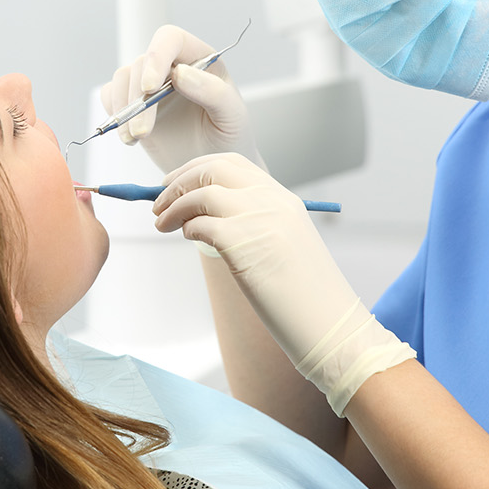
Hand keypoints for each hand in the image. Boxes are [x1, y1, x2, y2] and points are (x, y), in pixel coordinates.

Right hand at [101, 25, 259, 171]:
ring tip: (137, 137)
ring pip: (123, 78)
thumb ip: (213, 92)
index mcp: (200, 60)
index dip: (157, 56)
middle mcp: (173, 67)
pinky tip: (131, 137)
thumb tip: (181, 73)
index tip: (150, 87)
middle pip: (142, 63)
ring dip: (124, 109)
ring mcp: (151, 86)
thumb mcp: (233, 116)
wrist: (211, 168)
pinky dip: (114, 116)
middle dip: (138, 99)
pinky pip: (112, 96)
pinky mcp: (134, 105)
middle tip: (144, 132)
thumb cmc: (229, 139)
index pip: (171, 39)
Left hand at [152, 153, 413, 414]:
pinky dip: (187, 227)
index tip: (178, 183)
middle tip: (158, 199)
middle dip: (179, 180)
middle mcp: (271, 200)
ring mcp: (259, 218)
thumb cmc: (304, 295)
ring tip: (162, 223)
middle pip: (213, 169)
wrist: (330, 323)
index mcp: (282, 198)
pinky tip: (188, 238)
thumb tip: (203, 218)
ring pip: (202, 192)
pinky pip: (201, 223)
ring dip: (174, 205)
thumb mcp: (283, 245)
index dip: (198, 169)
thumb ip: (252, 224)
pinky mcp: (243, 242)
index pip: (232, 164)